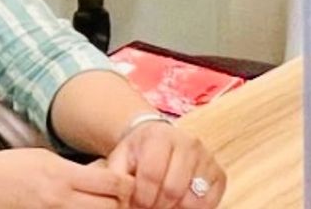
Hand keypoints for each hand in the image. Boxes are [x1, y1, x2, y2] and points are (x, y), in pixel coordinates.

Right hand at [0, 148, 131, 208]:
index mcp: (61, 174)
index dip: (125, 184)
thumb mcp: (42, 157)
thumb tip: (102, 175)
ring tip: (97, 204)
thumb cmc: (6, 168)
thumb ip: (73, 169)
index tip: (125, 182)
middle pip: (112, 208)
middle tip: (117, 199)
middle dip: (119, 203)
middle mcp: (61, 199)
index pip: (112, 183)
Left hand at [106, 121, 225, 207]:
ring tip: (161, 206)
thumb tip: (122, 199)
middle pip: (173, 189)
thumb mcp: (121, 156)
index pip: (152, 174)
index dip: (142, 196)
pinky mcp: (219, 174)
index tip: (135, 204)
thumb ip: (117, 175)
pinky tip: (177, 206)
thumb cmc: (138, 151)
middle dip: (157, 206)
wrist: (159, 138)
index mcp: (160, 136)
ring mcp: (207, 158)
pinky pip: (210, 202)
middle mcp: (188, 143)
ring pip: (193, 199)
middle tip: (148, 208)